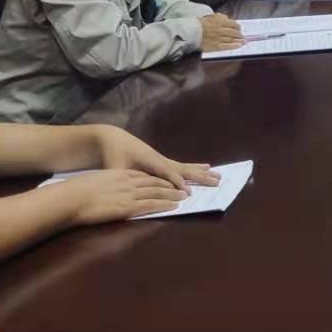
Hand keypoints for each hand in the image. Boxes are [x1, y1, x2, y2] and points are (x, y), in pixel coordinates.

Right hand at [62, 168, 187, 224]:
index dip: (156, 178)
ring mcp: (129, 194)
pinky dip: (165, 205)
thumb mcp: (93, 183)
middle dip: (169, 185)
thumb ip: (102, 186)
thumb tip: (101, 191)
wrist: (71, 198)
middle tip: (182, 188)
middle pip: (153, 182)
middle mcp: (127, 182)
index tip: (165, 181)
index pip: (142, 176)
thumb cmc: (76, 192)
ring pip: (156, 193)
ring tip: (184, 196)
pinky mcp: (128, 207)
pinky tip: (175, 205)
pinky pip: (151, 205)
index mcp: (118, 175)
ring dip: (172, 195)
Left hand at [92, 126, 217, 190]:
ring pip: (186, 167)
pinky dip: (196, 167)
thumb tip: (128, 192)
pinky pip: (183, 166)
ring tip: (219, 176)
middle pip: (184, 169)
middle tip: (217, 182)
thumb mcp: (114, 168)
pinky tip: (206, 167)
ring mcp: (163, 159)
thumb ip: (123, 180)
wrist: (114, 139)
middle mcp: (160, 159)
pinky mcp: (163, 161)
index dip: (177, 182)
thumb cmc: (113, 155)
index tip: (189, 192)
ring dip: (202, 172)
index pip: (167, 173)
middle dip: (200, 177)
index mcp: (149, 161)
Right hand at [199, 13, 243, 51]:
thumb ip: (220, 17)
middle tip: (243, 36)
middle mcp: (221, 30)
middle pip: (234, 32)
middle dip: (240, 34)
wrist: (191, 32)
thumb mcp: (210, 16)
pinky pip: (227, 46)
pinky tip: (239, 46)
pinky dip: (234, 46)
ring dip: (239, 40)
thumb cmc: (200, 23)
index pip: (233, 24)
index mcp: (220, 22)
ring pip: (231, 39)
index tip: (240, 28)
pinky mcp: (216, 46)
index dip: (238, 27)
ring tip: (244, 41)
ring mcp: (219, 38)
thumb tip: (227, 18)